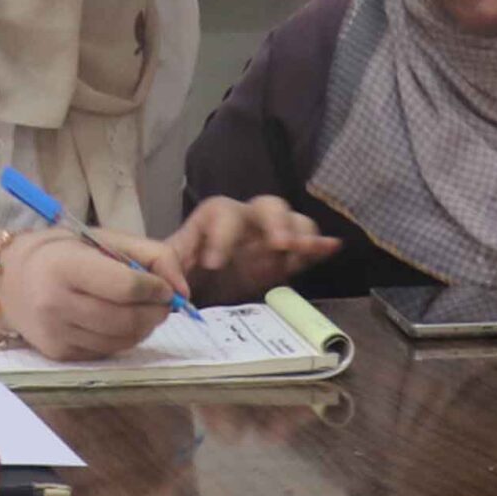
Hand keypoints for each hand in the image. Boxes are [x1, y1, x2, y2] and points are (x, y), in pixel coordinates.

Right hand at [0, 228, 188, 361]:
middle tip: (164, 302)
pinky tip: (120, 321)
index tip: (165, 286)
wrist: (9, 280)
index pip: (126, 287)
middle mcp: (56, 304)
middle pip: (127, 320)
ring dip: (145, 327)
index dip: (156, 289)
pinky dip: (124, 338)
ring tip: (144, 310)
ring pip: (122, 340)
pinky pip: (107, 351)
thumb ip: (152, 254)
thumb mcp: (104, 238)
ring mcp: (56, 333)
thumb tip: (182, 290)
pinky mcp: (59, 354)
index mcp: (65, 267)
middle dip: (157, 313)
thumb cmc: (62, 253)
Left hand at [170, 195, 340, 301]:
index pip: (221, 213)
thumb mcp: (166, 268)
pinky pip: (307, 245)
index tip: (214, 263)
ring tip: (302, 249)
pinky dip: (319, 246)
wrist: (196, 286)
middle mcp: (246, 222)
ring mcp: (270, 238)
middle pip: (267, 205)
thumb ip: (167, 271)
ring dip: (300, 233)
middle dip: (275, 222)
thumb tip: (177, 289)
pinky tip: (330, 248)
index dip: (221, 234)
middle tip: (279, 245)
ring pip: (293, 220)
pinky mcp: (287, 258)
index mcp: (213, 220)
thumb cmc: (180, 271)